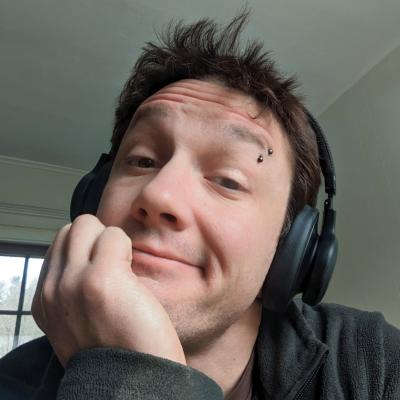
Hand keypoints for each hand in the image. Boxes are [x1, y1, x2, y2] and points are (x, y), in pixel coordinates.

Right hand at [31, 214, 185, 366]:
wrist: (137, 381)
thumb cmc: (120, 348)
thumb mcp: (80, 321)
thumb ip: (74, 289)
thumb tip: (90, 253)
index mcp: (46, 301)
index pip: (59, 244)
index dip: (87, 248)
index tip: (105, 267)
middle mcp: (53, 290)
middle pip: (72, 228)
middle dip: (97, 238)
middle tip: (115, 264)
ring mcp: (73, 282)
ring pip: (88, 224)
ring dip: (111, 241)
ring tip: (123, 269)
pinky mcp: (102, 278)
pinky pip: (114, 235)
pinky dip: (127, 247)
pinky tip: (132, 275)